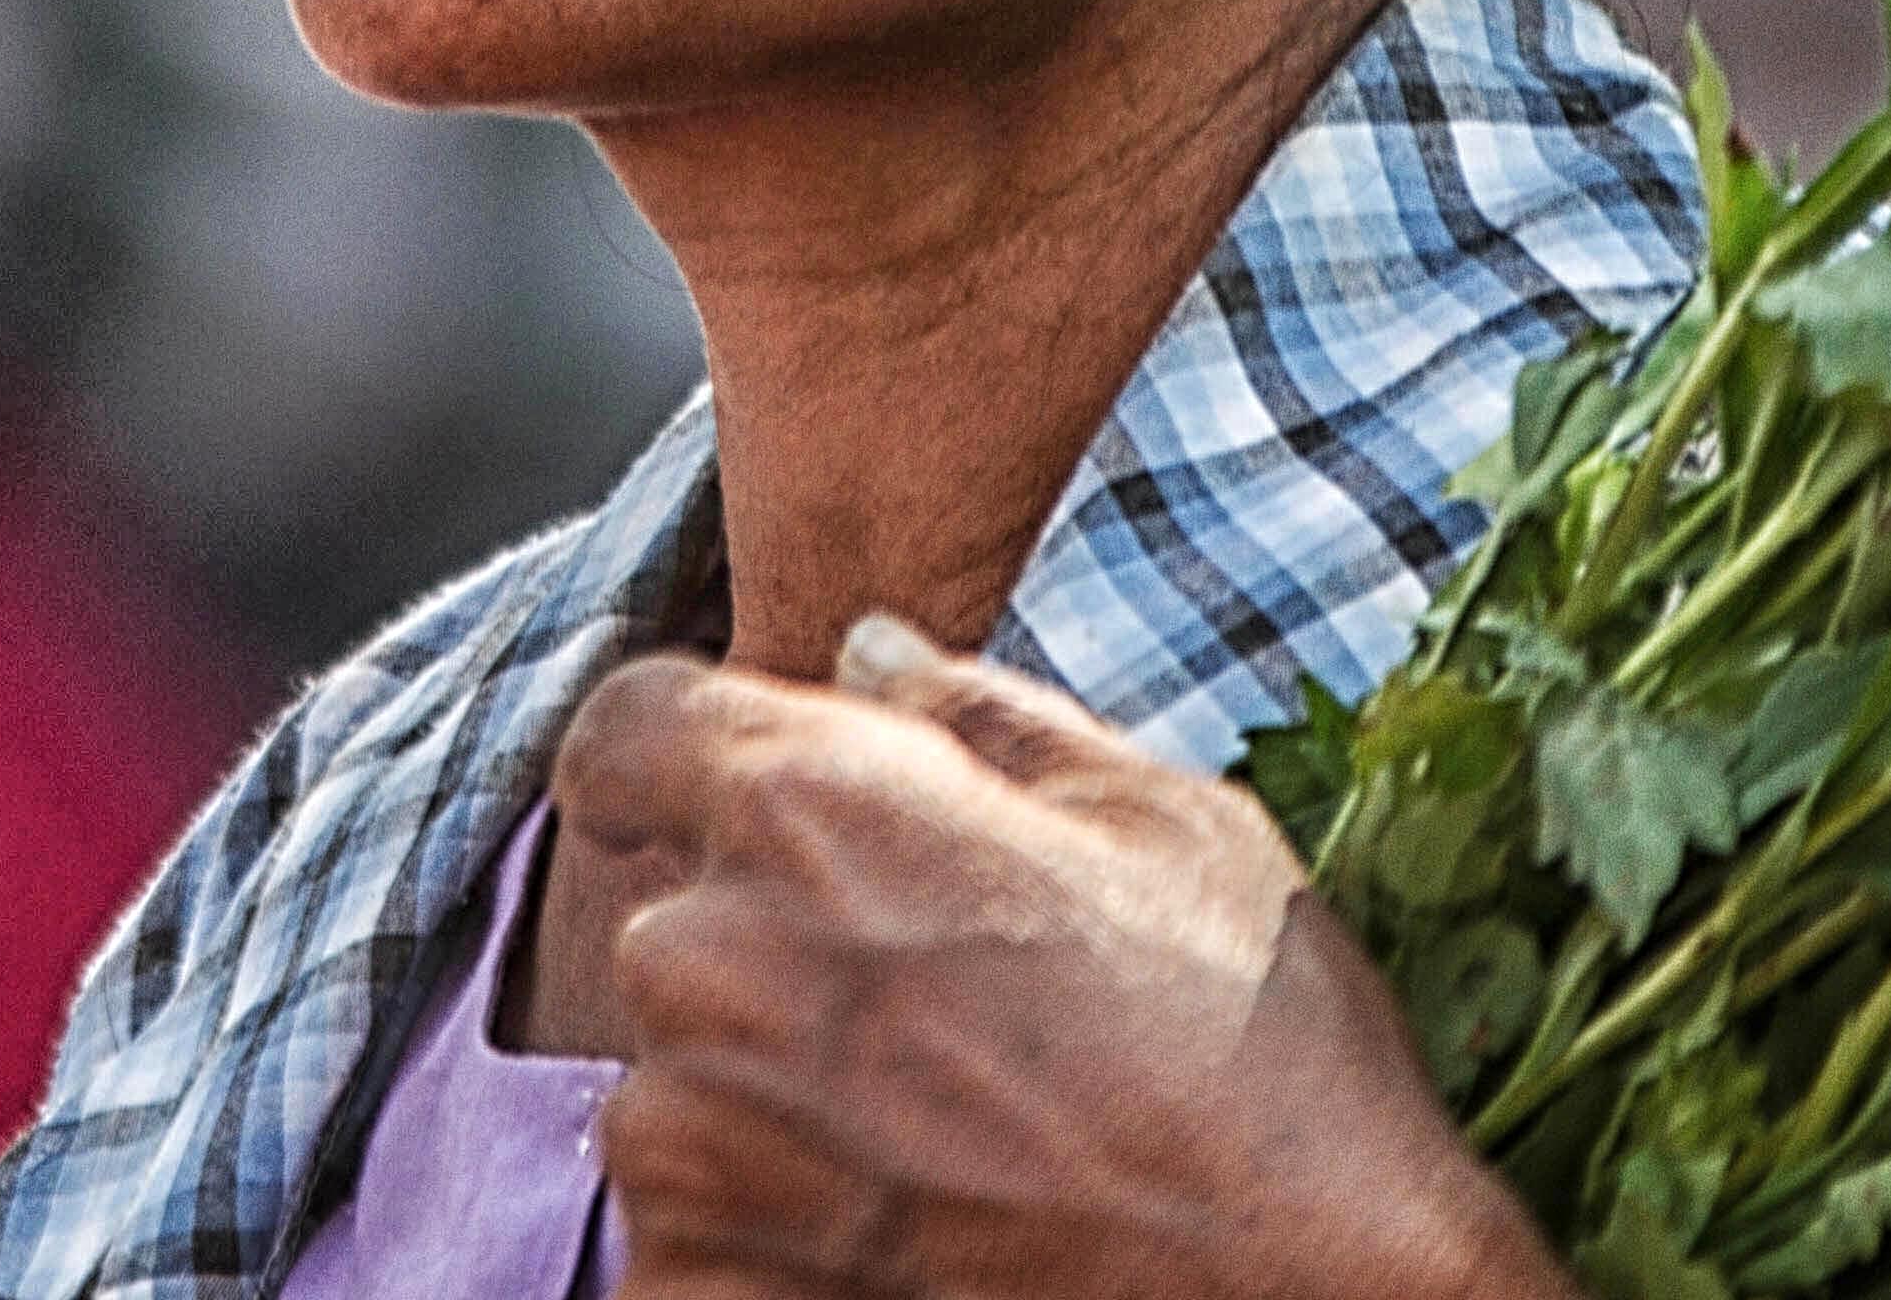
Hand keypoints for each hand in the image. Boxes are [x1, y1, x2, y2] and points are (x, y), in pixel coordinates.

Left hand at [547, 614, 1573, 1299]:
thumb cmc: (1265, 1067)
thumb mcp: (1164, 827)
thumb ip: (983, 720)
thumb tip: (870, 655)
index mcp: (811, 809)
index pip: (625, 730)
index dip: (678, 758)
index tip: (727, 801)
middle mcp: (714, 964)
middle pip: (669, 925)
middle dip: (767, 953)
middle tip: (932, 1018)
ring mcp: (695, 1151)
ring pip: (672, 1097)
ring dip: (764, 1112)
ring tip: (943, 1148)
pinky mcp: (703, 1294)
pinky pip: (685, 1246)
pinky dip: (767, 1246)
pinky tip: (915, 1237)